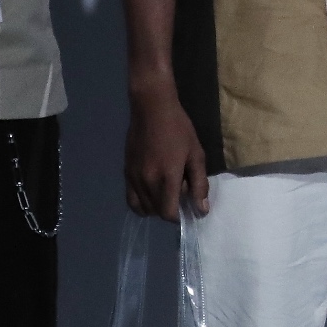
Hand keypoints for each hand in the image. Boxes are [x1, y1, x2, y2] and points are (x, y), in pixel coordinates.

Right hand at [126, 85, 208, 220]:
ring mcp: (133, 178)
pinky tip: (152, 193)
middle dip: (170, 210)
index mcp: (166, 178)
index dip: (179, 216)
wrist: (152, 110)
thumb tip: (201, 210)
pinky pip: (131, 199)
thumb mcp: (196, 155)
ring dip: (156, 207)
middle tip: (180, 193)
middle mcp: (146, 182)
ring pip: (143, 208)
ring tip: (167, 191)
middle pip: (156, 212)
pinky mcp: (126, 173)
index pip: (168, 213)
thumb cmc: (179, 130)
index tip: (188, 207)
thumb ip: (199, 184)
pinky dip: (142, 203)